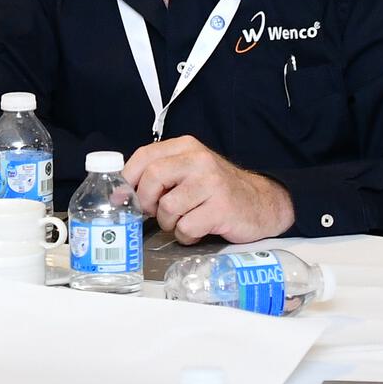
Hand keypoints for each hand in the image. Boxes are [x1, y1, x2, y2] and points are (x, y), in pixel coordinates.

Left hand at [123, 137, 293, 242]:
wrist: (262, 202)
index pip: (144, 156)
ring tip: (186, 220)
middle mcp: (199, 160)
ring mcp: (211, 183)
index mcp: (187, 147)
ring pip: (167, 208)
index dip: (127, 179)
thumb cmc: (218, 190)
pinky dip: (187, 235)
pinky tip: (200, 229)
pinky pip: (186, 228)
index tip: (122, 197)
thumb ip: (158, 175)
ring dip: (170, 223)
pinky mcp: (221, 208)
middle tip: (155, 213)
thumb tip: (120, 194)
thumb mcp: (189, 171)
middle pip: (151, 179)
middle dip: (146, 203)